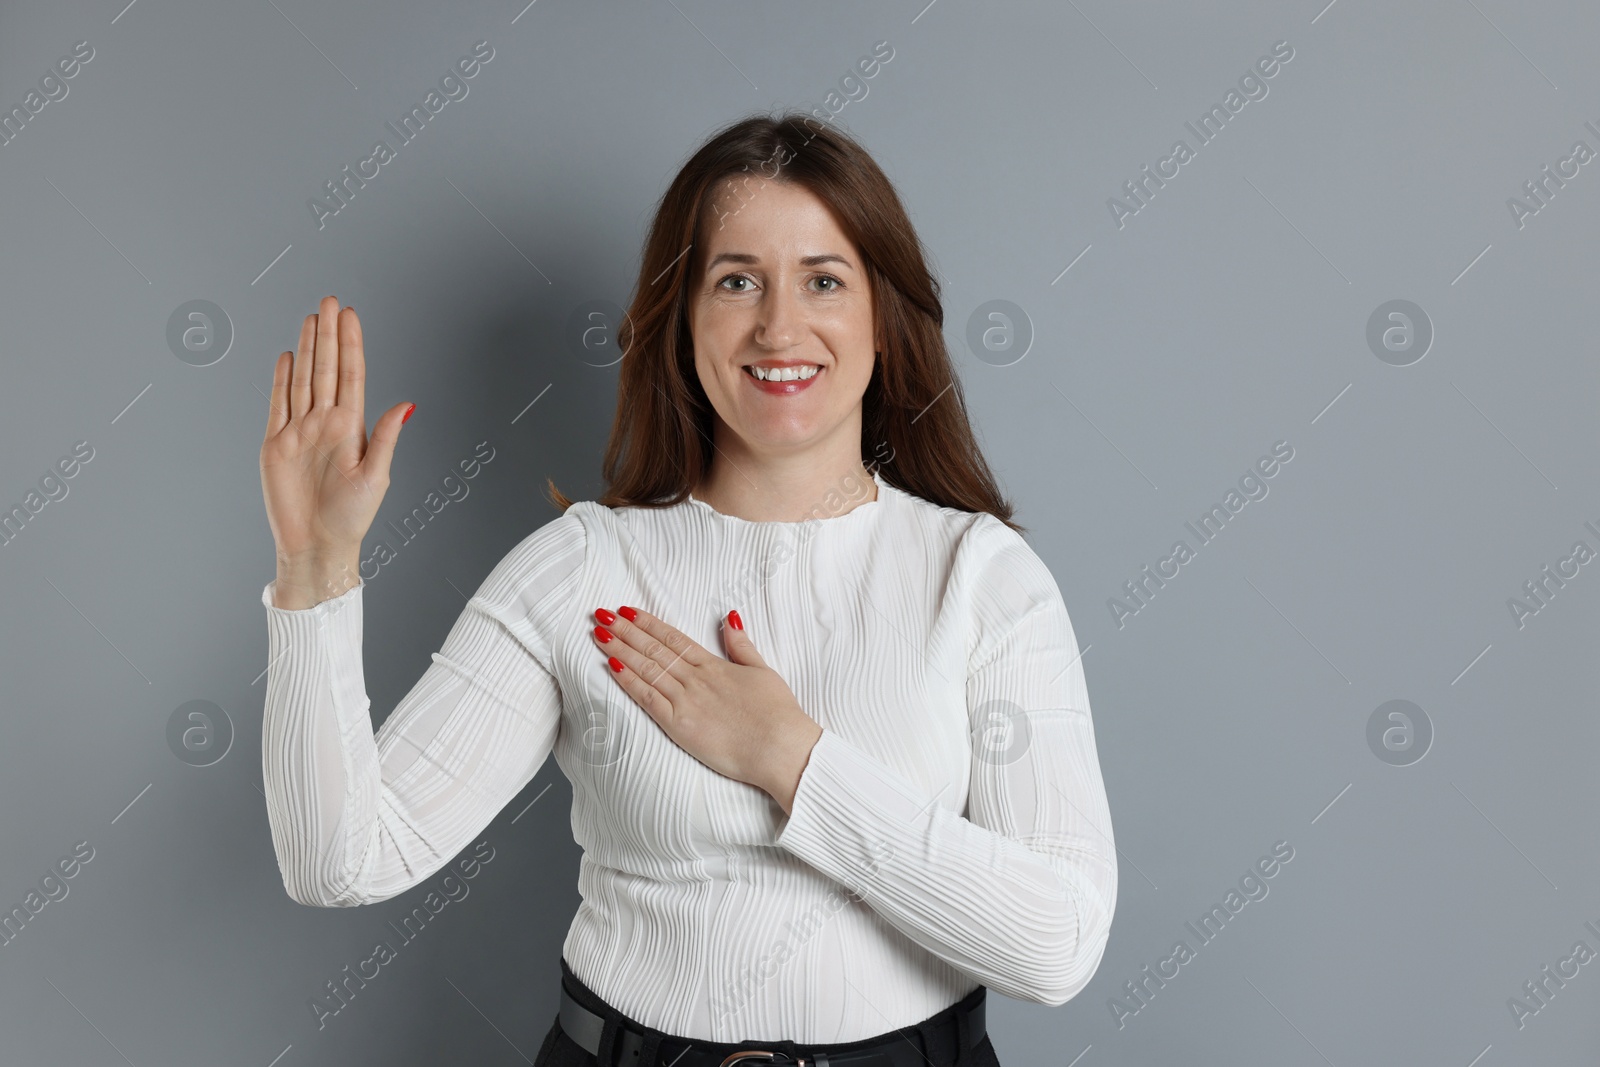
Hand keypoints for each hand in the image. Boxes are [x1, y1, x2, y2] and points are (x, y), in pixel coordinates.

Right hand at [260, 297, 412, 605]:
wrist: (317, 545)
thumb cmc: (351, 518)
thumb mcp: (376, 477)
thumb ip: (387, 438)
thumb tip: (407, 404)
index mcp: (351, 428)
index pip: (351, 375)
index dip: (350, 344)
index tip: (350, 315)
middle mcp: (325, 423)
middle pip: (326, 369)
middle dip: (328, 335)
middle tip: (330, 301)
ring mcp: (299, 431)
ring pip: (303, 379)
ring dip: (307, 349)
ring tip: (311, 320)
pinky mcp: (275, 444)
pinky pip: (278, 404)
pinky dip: (282, 379)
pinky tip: (287, 357)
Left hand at [592, 606, 822, 813]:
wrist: (780, 746)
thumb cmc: (777, 713)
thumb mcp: (762, 670)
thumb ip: (742, 645)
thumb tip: (730, 617)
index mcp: (714, 665)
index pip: (673, 638)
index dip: (648, 623)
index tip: (627, 611)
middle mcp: (695, 679)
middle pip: (653, 649)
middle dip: (625, 631)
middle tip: (601, 615)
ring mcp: (685, 701)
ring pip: (646, 669)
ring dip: (620, 650)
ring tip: (599, 634)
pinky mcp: (679, 725)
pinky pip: (647, 699)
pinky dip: (628, 681)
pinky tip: (612, 666)